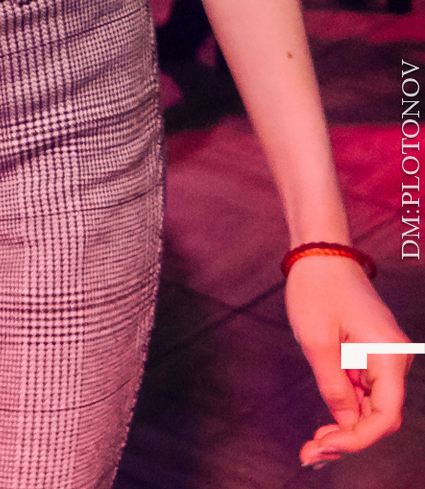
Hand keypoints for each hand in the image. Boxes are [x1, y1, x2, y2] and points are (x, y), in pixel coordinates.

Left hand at [285, 254, 411, 464]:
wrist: (319, 250)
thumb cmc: (317, 288)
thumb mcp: (317, 341)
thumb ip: (333, 387)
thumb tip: (345, 424)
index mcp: (389, 356)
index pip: (385, 416)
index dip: (357, 439)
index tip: (324, 446)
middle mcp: (393, 359)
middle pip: (380, 416)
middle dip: (350, 440)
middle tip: (311, 455)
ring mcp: (382, 357)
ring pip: (371, 408)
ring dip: (345, 430)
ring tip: (312, 448)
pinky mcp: (369, 354)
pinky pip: (363, 392)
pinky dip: (345, 410)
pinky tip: (323, 428)